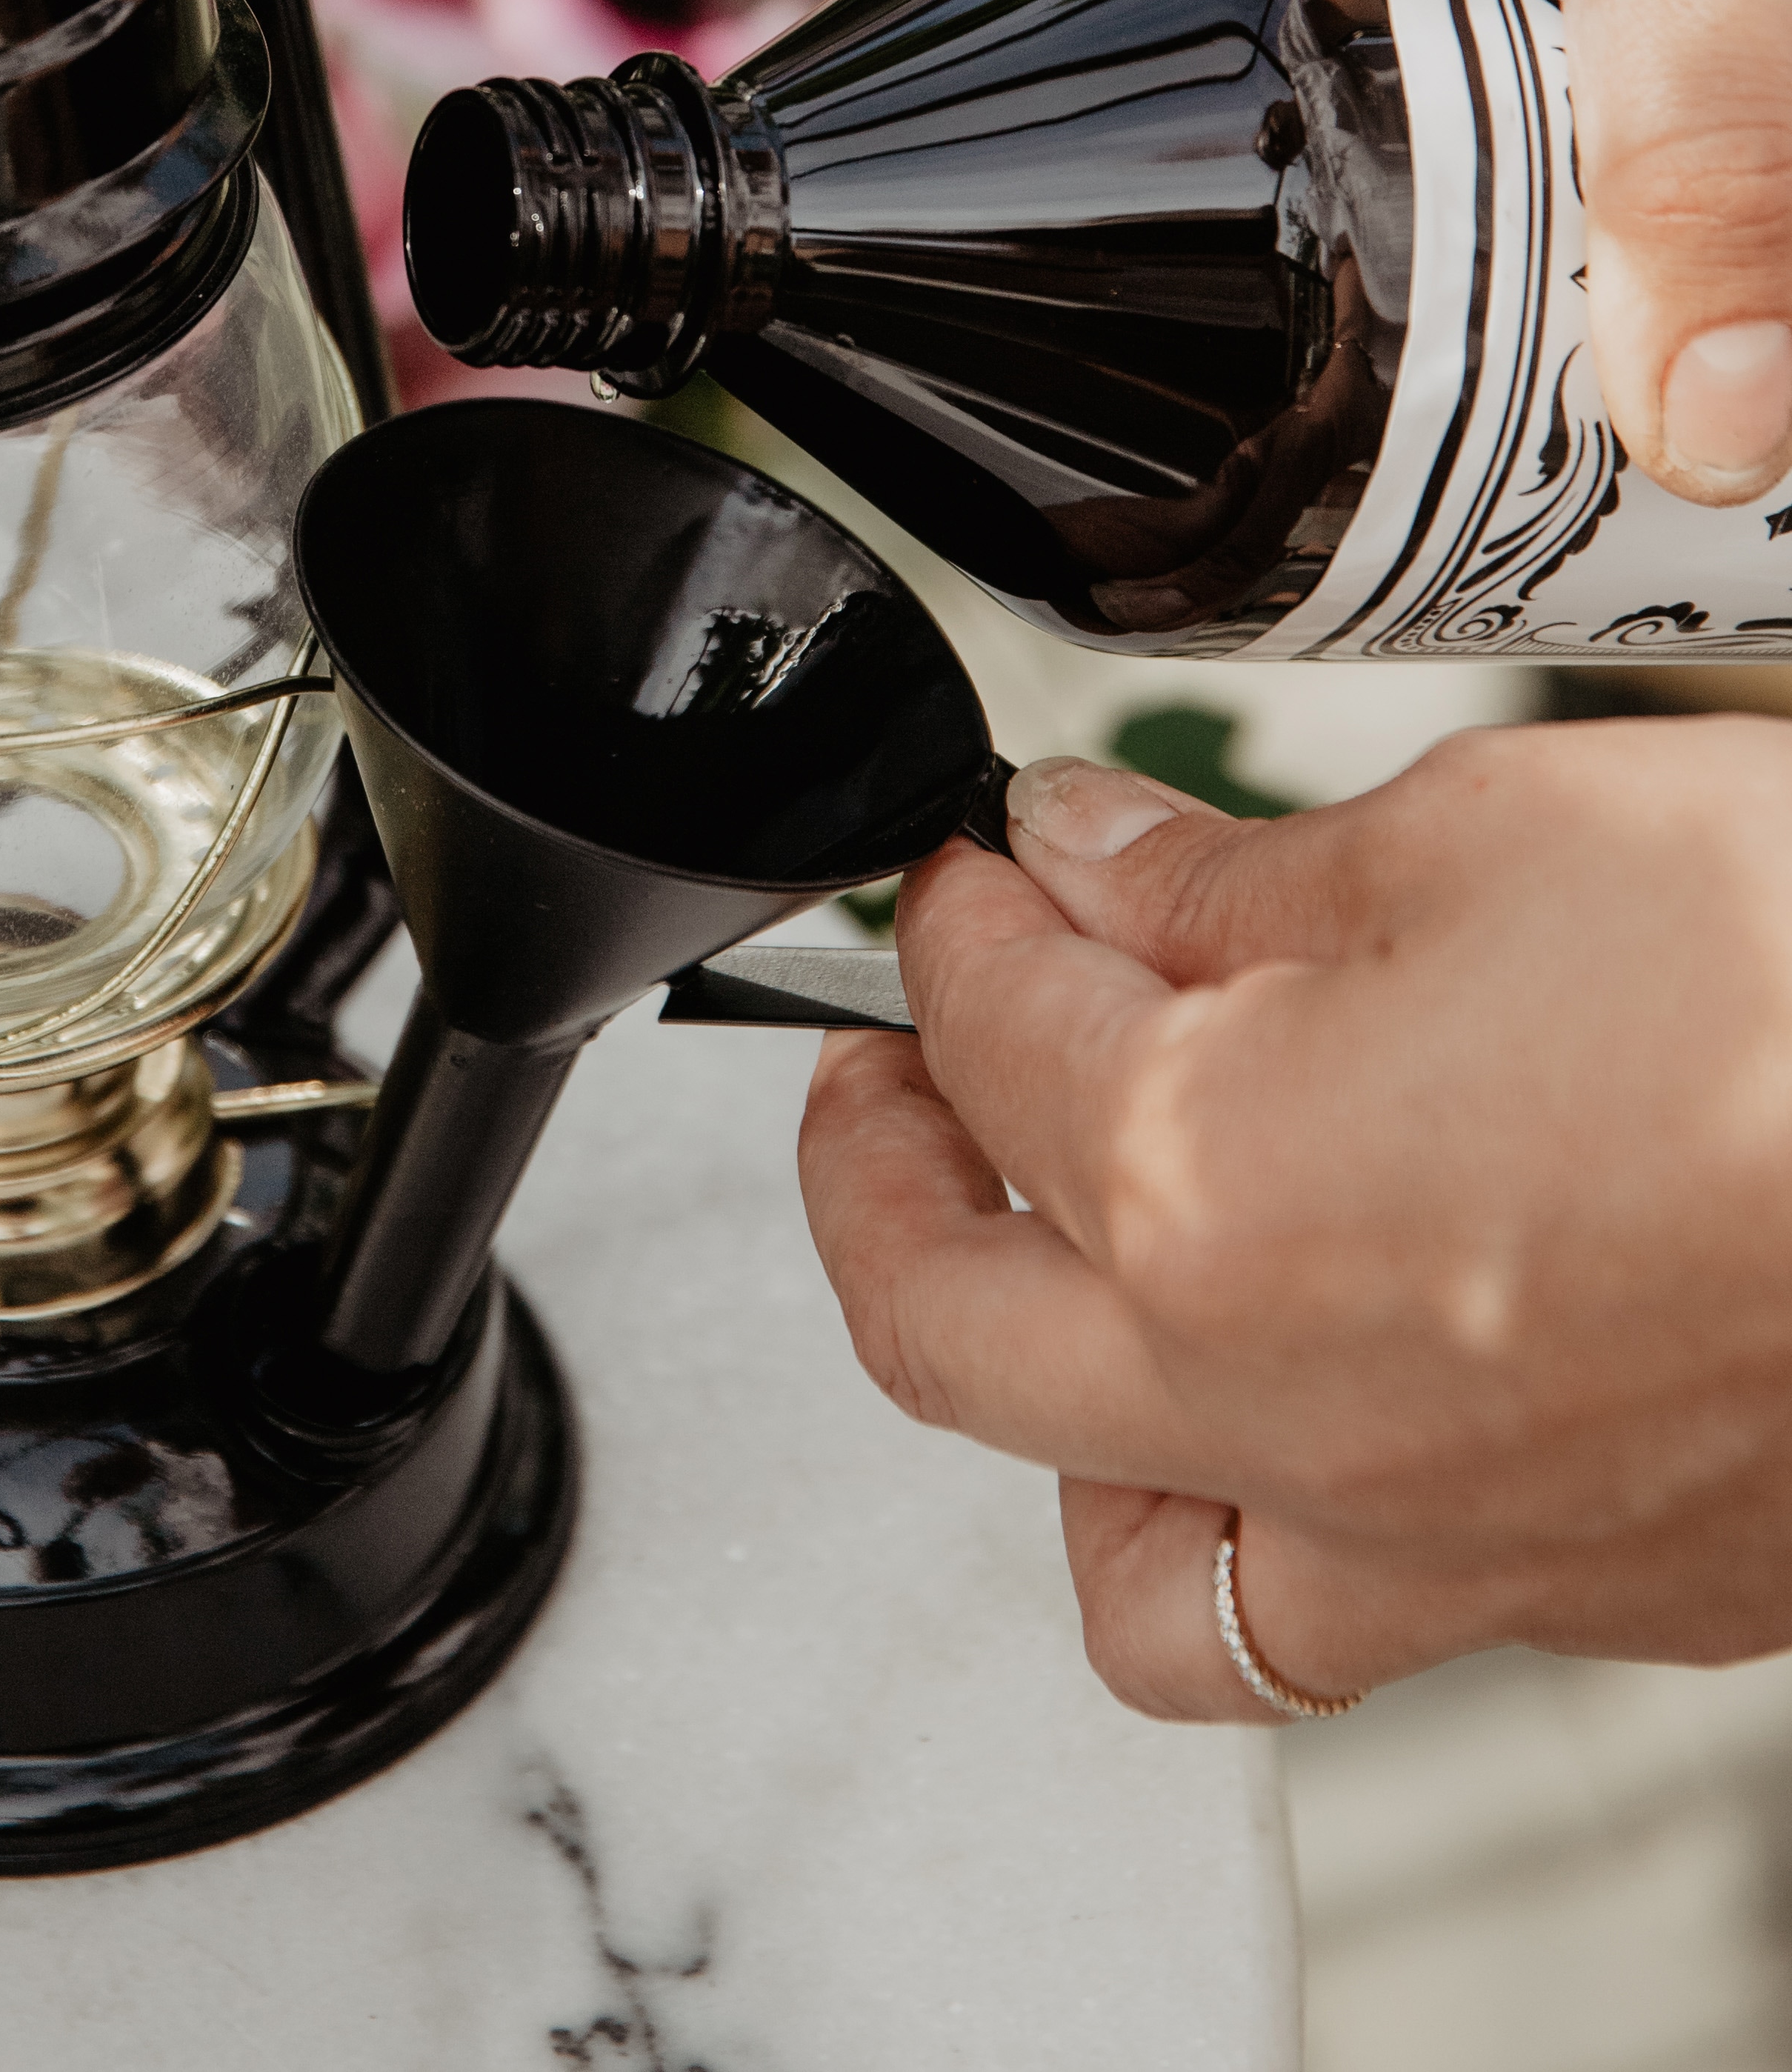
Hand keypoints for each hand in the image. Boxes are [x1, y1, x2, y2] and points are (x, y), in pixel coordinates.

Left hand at [797, 727, 1791, 1719]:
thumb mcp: (1474, 835)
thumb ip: (1222, 879)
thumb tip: (1080, 864)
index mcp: (1203, 1188)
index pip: (984, 1027)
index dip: (961, 911)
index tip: (984, 868)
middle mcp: (1283, 1408)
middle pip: (944, 1318)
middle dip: (872, 1170)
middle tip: (885, 1071)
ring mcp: (1435, 1539)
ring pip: (1127, 1569)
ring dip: (1044, 1423)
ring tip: (1052, 1284)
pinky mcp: (1585, 1598)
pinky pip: (1336, 1622)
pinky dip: (1265, 1523)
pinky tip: (1295, 1394)